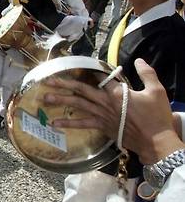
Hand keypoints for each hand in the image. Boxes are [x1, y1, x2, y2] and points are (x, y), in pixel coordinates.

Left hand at [44, 59, 181, 163]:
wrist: (155, 141)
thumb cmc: (156, 116)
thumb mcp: (156, 91)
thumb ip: (147, 74)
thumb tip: (138, 61)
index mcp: (117, 92)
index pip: (100, 78)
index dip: (91, 71)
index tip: (79, 66)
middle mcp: (105, 102)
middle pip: (81, 90)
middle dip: (63, 84)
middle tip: (47, 81)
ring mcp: (101, 115)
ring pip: (77, 105)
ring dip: (60, 100)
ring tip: (44, 98)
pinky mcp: (101, 126)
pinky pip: (82, 124)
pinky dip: (68, 123)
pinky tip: (54, 123)